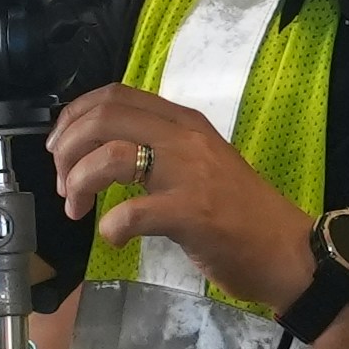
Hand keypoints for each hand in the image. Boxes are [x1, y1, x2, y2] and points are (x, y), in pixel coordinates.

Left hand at [50, 84, 310, 310]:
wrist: (288, 252)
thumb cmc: (241, 214)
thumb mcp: (199, 164)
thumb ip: (159, 150)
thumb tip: (102, 153)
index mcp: (184, 122)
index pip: (116, 95)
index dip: (75, 117)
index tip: (59, 147)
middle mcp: (185, 137)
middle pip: (105, 117)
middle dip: (67, 148)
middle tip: (62, 182)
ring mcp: (190, 173)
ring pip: (111, 156)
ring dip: (78, 183)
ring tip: (77, 209)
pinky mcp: (193, 213)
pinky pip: (132, 212)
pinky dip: (110, 227)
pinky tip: (113, 238)